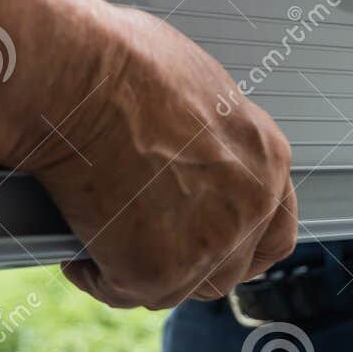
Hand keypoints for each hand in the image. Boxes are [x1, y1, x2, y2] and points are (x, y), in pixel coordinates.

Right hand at [26, 7, 296, 308]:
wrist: (79, 79)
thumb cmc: (120, 61)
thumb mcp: (193, 84)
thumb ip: (206, 133)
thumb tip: (183, 142)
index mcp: (265, 155)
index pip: (276, 224)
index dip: (243, 238)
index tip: (215, 239)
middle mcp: (249, 205)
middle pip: (232, 264)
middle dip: (190, 260)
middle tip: (149, 244)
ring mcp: (207, 245)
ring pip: (180, 286)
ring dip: (144, 271)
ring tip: (106, 246)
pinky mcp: (156, 272)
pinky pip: (122, 290)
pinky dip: (96, 276)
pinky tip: (76, 254)